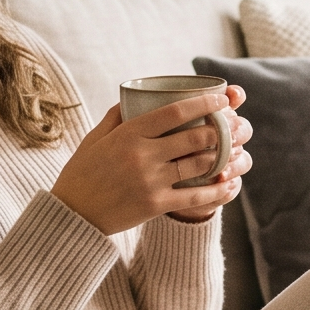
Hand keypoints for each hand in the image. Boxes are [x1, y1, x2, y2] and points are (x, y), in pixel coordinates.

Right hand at [50, 85, 252, 235]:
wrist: (72, 214)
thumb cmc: (82, 173)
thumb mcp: (94, 138)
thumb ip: (117, 116)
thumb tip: (135, 95)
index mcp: (128, 133)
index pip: (174, 111)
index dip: (203, 103)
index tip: (222, 99)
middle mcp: (142, 155)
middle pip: (195, 137)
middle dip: (221, 129)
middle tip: (235, 125)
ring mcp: (151, 181)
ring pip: (199, 164)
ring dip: (223, 156)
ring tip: (236, 149)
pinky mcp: (156, 204)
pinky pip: (196, 196)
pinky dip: (218, 190)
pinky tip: (231, 184)